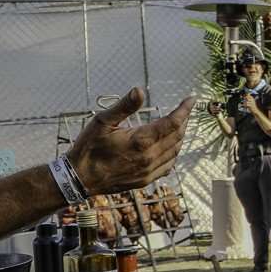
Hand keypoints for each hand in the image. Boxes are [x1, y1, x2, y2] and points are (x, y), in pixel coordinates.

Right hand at [67, 88, 192, 195]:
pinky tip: (171, 148)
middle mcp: (149, 157)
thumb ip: (123, 106)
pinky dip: (174, 154)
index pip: (172, 123)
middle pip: (177, 136)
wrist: (79, 179)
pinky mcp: (145, 180)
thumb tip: (139, 90)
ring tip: (179, 124)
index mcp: (141, 141)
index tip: (191, 100)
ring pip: (175, 152)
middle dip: (183, 121)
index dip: (184, 110)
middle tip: (184, 109)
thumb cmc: (88, 148)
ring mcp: (148, 171)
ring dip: (180, 137)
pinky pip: (168, 167)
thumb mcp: (102, 122)